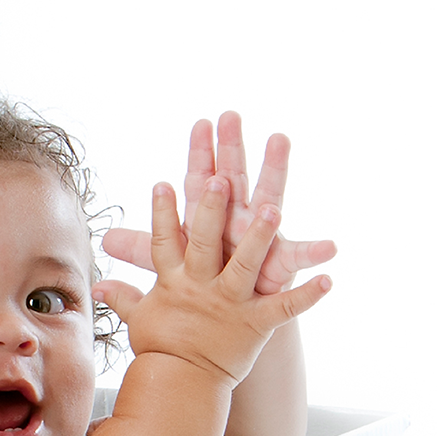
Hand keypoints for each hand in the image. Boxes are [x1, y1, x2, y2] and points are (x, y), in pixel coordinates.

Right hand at [94, 176, 329, 383]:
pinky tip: (328, 278)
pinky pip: (284, 307)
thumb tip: (98, 286)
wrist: (181, 387)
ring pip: (245, 264)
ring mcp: (230, 305)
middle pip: (203, 243)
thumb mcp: (139, 319)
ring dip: (259, 237)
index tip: (163, 183)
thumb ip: (124, 296)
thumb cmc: (161, 350)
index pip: (164, 241)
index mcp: (174, 282)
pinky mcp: (256, 324)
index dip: (163, 213)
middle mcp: (201, 288)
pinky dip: (307, 295)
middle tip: (219, 180)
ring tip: (272, 210)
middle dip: (210, 211)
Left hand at [102, 112, 335, 294]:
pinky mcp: (279, 268)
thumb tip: (105, 239)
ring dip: (273, 173)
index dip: (199, 154)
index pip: (200, 181)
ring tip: (279, 142)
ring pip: (268, 202)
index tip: (200, 122)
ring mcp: (260, 240)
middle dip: (231, 148)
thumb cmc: (204, 282)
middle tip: (231, 115)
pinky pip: (298, 260)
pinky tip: (331, 247)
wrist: (227, 320)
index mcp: (208, 220)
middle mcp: (236, 221)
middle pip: (233, 179)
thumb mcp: (170, 265)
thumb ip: (143, 248)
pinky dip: (315, 254)